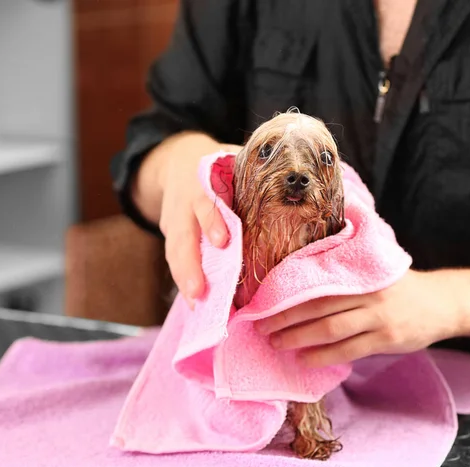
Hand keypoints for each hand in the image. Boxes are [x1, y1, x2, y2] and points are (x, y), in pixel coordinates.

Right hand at [157, 133, 242, 307]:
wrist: (178, 161)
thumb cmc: (220, 164)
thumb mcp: (234, 158)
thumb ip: (257, 173)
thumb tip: (300, 186)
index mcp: (203, 180)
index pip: (206, 200)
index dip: (212, 220)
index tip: (223, 241)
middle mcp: (184, 202)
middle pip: (183, 234)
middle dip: (190, 264)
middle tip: (200, 292)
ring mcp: (173, 220)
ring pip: (174, 251)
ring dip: (184, 279)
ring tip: (196, 305)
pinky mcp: (169, 234)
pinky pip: (174, 259)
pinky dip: (183, 281)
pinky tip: (194, 304)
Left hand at [254, 269, 469, 366]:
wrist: (443, 303)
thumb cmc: (399, 287)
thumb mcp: (373, 270)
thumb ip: (343, 275)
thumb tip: (301, 287)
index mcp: (359, 272)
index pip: (315, 283)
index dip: (287, 293)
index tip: (262, 301)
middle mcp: (366, 292)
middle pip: (317, 305)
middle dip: (285, 317)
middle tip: (261, 326)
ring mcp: (378, 316)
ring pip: (330, 328)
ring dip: (299, 337)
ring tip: (276, 343)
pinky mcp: (387, 338)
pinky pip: (349, 350)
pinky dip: (324, 355)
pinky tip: (305, 359)